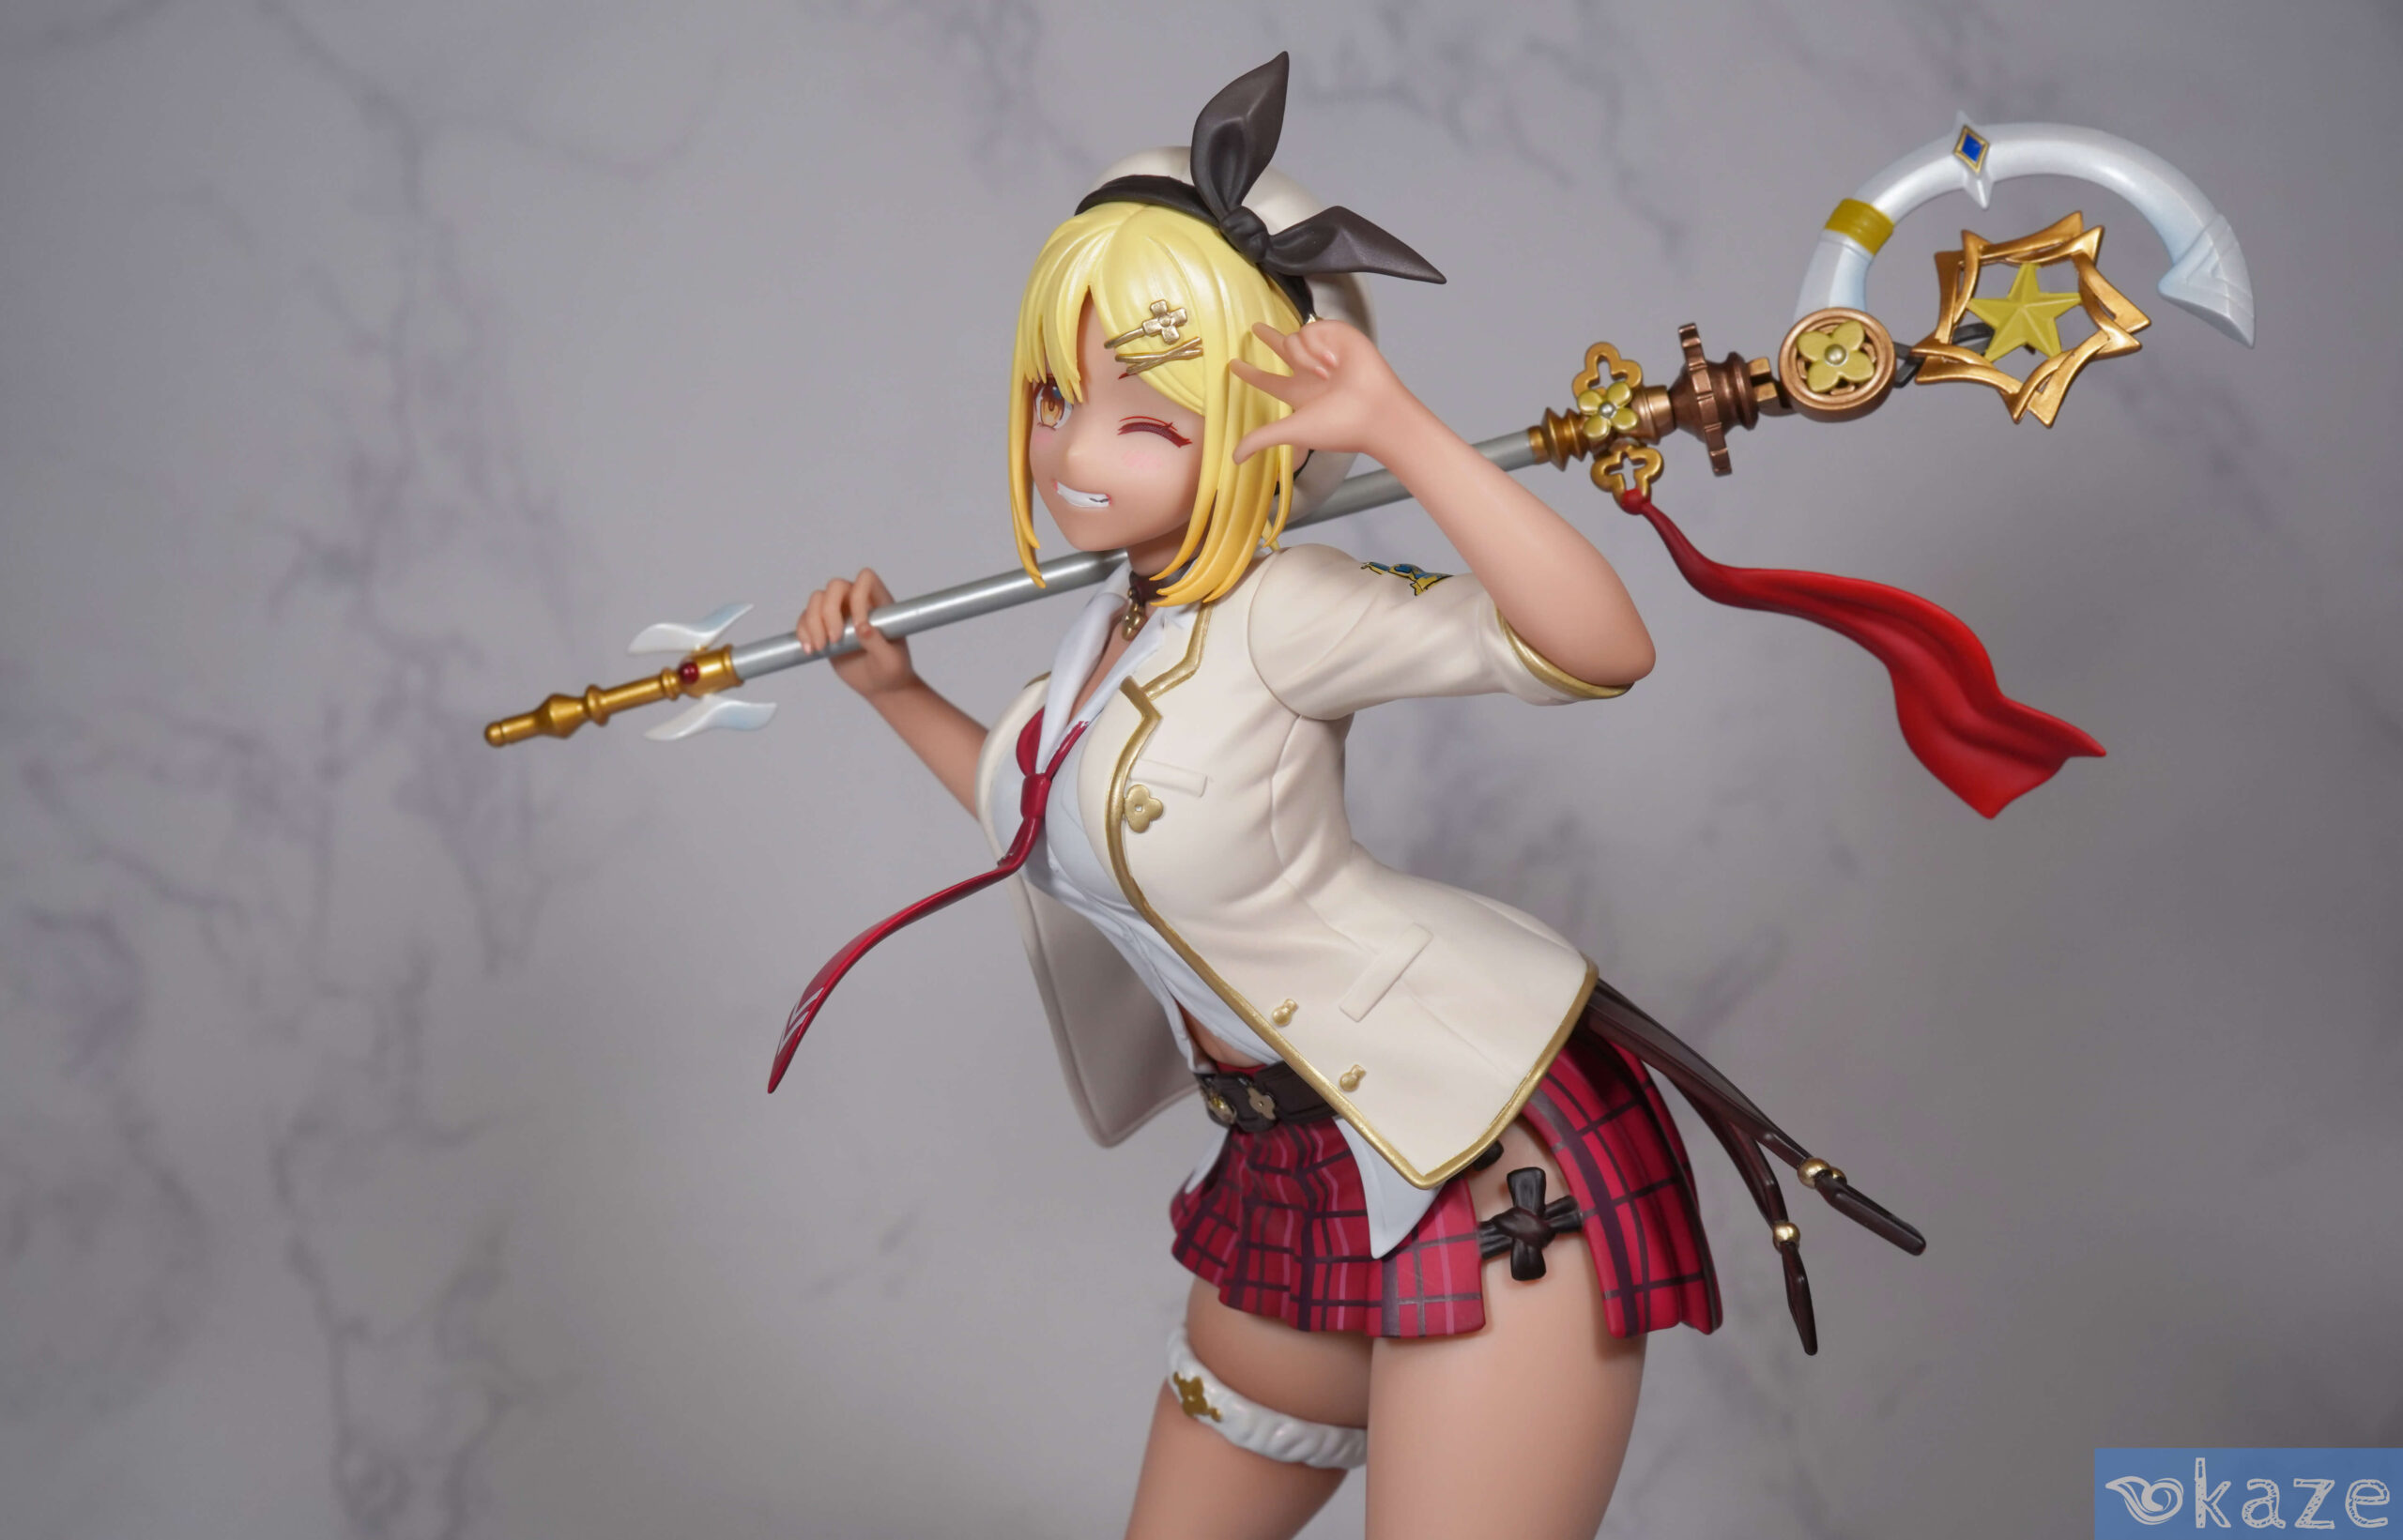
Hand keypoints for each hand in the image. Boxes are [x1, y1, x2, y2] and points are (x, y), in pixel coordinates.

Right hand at [796, 568, 915, 698]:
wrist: (879, 686)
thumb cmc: (892, 670)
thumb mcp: (891, 661)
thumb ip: (878, 643)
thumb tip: (863, 627)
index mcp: (880, 603)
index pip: (865, 580)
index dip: (858, 597)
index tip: (860, 627)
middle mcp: (857, 602)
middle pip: (835, 586)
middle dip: (830, 611)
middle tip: (836, 639)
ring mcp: (839, 613)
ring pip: (817, 599)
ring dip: (813, 622)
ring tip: (821, 647)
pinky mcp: (823, 627)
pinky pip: (805, 618)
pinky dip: (803, 632)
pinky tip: (811, 650)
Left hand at [1228, 319, 1430, 465]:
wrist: (1376, 411)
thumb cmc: (1340, 426)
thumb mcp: (1293, 430)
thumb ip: (1261, 439)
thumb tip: (1234, 458)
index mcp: (1298, 394)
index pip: (1269, 381)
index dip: (1250, 374)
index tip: (1233, 365)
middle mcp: (1310, 372)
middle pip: (1283, 349)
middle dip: (1269, 337)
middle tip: (1255, 328)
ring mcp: (1324, 353)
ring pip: (1292, 340)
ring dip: (1305, 357)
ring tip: (1326, 374)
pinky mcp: (1338, 335)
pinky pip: (1310, 329)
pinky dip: (1318, 346)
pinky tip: (1335, 361)